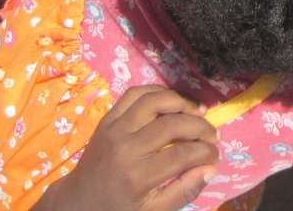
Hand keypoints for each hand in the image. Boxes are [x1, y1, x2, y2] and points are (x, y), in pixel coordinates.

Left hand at [39, 87, 217, 210]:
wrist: (77, 202)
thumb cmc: (118, 208)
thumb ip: (184, 191)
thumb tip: (212, 168)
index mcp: (137, 176)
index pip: (183, 154)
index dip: (206, 152)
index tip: (215, 155)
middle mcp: (126, 147)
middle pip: (173, 124)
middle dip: (201, 127)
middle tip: (212, 135)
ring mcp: (114, 129)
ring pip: (155, 100)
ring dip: (182, 102)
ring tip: (198, 112)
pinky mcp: (108, 118)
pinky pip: (135, 94)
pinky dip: (158, 92)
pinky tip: (173, 102)